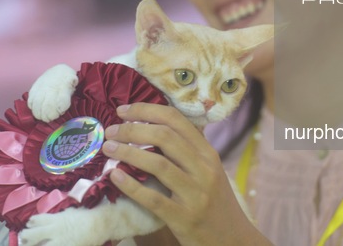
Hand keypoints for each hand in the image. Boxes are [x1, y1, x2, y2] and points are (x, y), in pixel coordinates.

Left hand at [102, 103, 270, 245]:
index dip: (147, 110)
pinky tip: (115, 177)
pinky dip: (131, 186)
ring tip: (108, 148)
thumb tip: (159, 126)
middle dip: (133, 129)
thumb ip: (190, 150)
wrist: (233, 239)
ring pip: (158, 164)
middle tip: (112, 131)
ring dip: (128, 152)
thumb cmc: (216, 203)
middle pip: (165, 137)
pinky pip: (153, 198)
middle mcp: (204, 169)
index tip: (124, 110)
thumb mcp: (210, 170)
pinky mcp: (183, 217)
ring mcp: (194, 193)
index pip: (177, 120)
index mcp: (208, 153)